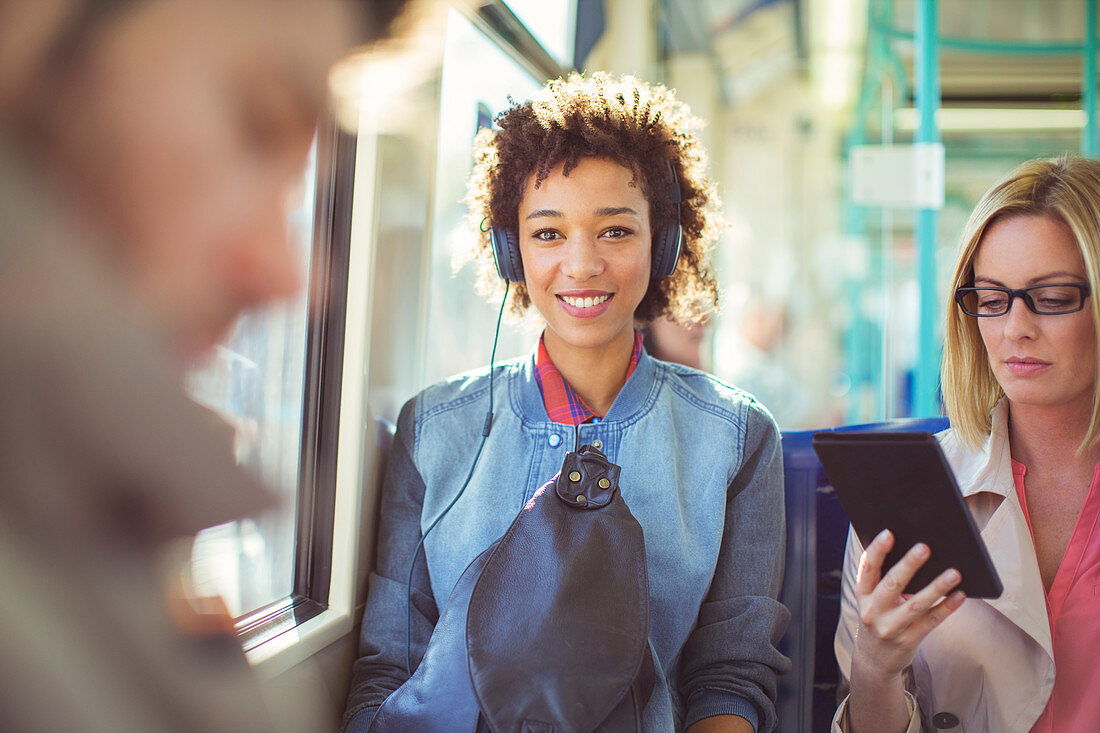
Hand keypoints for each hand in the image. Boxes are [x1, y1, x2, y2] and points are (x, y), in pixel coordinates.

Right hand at [851, 529, 965, 682]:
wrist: (874, 659)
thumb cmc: (879, 617)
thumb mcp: (872, 600)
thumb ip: (885, 580)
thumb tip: (916, 552)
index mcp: (863, 594)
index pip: (867, 568)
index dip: (877, 550)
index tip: (889, 533)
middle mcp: (873, 610)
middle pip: (892, 584)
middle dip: (908, 565)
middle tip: (924, 547)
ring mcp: (891, 627)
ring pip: (916, 605)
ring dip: (936, 587)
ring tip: (954, 572)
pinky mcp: (909, 640)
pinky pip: (931, 621)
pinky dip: (947, 607)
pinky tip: (960, 595)